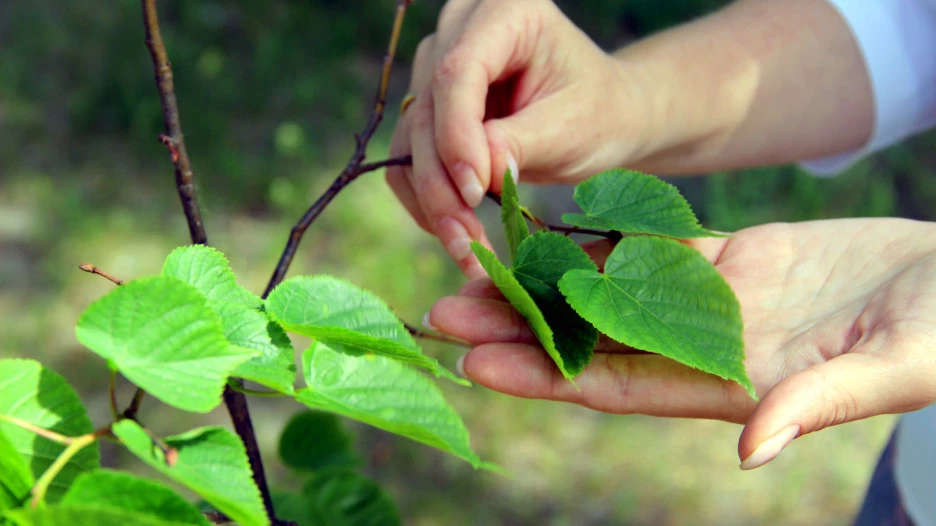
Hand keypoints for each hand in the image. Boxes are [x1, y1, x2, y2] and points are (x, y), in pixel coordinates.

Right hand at [386, 0, 647, 275]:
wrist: (601, 115)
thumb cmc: (599, 112)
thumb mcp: (573, 127)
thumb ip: (522, 143)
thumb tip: (476, 174)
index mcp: (506, 9)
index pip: (458, 71)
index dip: (458, 136)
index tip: (477, 193)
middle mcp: (461, 27)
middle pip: (428, 109)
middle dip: (443, 183)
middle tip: (467, 243)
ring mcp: (437, 63)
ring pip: (412, 139)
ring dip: (433, 200)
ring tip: (467, 250)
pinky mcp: (428, 103)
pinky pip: (408, 157)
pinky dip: (426, 199)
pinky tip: (455, 233)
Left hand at [425, 218, 935, 467]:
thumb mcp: (889, 370)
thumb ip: (817, 406)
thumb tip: (751, 452)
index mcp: (732, 386)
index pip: (617, 388)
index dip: (547, 379)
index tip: (480, 364)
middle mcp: (705, 347)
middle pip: (591, 342)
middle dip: (519, 329)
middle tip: (443, 311)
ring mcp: (713, 301)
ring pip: (608, 292)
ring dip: (543, 281)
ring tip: (476, 263)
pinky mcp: (731, 259)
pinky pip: (648, 248)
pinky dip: (600, 239)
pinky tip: (550, 226)